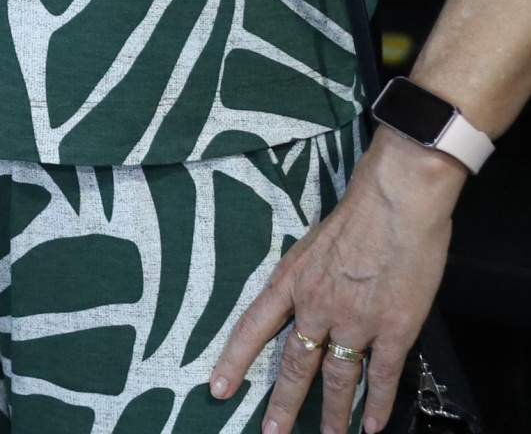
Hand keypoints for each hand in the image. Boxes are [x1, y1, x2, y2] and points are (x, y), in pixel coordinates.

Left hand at [208, 131, 464, 433]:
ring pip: (337, 377)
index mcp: (291, 282)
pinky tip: (372, 424)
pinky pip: (382, 374)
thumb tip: (306, 303)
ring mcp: (355, 320)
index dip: (235, 361)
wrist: (397, 203)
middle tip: (272, 433)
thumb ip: (307, 279)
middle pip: (294, 364)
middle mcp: (316, 306)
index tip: (217, 390)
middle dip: (283, 403)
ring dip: (332, 413)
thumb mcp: (312, 245)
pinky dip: (376, 401)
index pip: (252, 328)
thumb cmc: (356, 215)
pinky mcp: (394, 328)